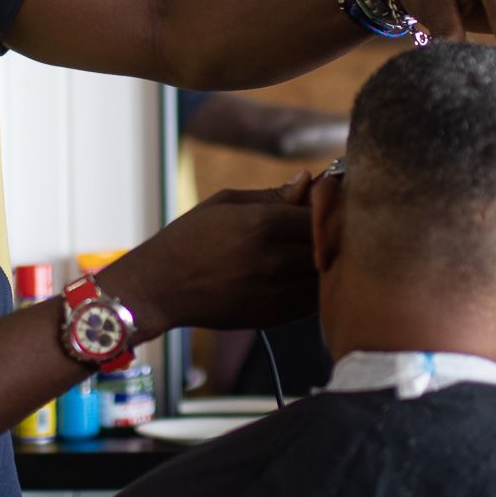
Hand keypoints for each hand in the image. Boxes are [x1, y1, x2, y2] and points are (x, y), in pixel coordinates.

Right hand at [96, 175, 318, 340]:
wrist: (160, 289)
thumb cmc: (188, 239)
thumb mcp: (224, 204)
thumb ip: (271, 195)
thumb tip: (307, 180)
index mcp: (262, 225)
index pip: (322, 214)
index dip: (332, 208)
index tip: (332, 202)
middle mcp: (274, 259)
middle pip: (331, 246)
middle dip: (335, 235)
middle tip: (333, 225)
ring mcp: (276, 292)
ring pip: (327, 276)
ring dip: (330, 263)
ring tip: (322, 251)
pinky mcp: (275, 316)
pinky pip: (314, 301)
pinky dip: (317, 287)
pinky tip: (305, 275)